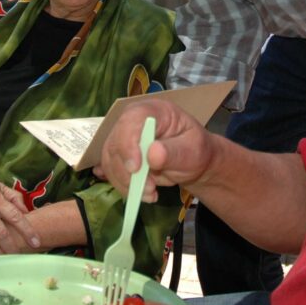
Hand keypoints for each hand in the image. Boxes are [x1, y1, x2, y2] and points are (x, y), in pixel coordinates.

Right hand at [96, 100, 213, 202]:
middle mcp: (133, 121)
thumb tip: (153, 153)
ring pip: (110, 160)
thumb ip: (174, 153)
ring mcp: (123, 137)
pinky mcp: (118, 155)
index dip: (128, 142)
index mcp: (154, 111)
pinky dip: (124, 186)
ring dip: (126, 182)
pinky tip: (143, 193)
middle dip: (128, 171)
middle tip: (150, 189)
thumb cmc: (195, 150)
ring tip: (150, 193)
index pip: (132, 119)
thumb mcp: (193, 151)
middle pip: (116, 142)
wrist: (191, 161)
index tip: (136, 168)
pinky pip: (112, 171)